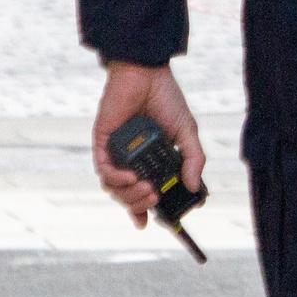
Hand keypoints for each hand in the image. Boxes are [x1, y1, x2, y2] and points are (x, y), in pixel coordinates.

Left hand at [92, 60, 202, 226]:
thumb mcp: (187, 132)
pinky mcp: (103, 144)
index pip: (147, 192)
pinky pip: (104, 170)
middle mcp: (132, 160)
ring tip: (146, 189)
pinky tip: (130, 176)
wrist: (145, 74)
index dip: (148, 210)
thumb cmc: (166, 99)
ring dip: (129, 195)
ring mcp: (117, 154)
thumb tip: (193, 187)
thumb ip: (193, 159)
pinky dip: (116, 178)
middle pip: (130, 196)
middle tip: (155, 199)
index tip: (159, 223)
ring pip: (115, 188)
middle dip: (141, 204)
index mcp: (152, 160)